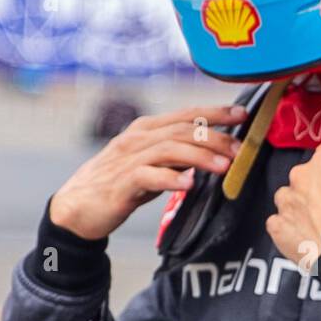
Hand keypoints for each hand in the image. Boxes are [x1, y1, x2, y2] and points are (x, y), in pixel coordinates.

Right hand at [49, 104, 247, 239]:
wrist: (77, 208)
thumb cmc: (118, 184)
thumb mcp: (151, 164)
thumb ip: (176, 156)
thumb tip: (211, 153)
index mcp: (146, 128)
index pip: (186, 114)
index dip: (215, 112)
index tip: (242, 113)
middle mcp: (138, 138)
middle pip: (183, 130)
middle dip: (215, 137)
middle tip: (240, 150)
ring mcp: (128, 159)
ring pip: (170, 149)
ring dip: (200, 156)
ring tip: (224, 166)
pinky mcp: (121, 183)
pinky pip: (149, 176)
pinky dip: (171, 179)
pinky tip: (189, 184)